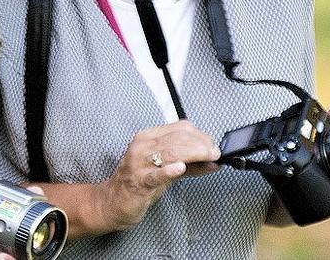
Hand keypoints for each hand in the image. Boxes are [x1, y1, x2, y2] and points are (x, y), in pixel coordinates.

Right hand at [93, 120, 219, 231]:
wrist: (113, 201)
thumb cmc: (139, 182)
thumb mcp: (165, 168)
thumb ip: (190, 164)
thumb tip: (213, 161)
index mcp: (148, 137)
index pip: (179, 128)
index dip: (201, 135)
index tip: (213, 145)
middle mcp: (142, 146)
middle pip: (177, 139)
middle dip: (201, 145)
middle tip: (216, 153)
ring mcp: (139, 163)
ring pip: (170, 153)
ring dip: (194, 154)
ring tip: (209, 158)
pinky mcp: (138, 181)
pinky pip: (155, 174)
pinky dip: (169, 171)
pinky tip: (180, 168)